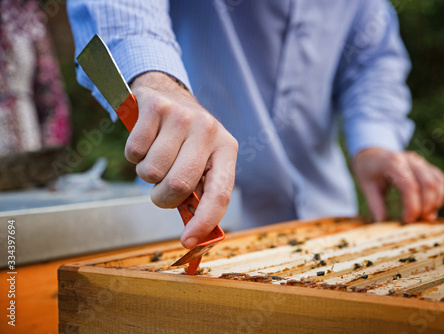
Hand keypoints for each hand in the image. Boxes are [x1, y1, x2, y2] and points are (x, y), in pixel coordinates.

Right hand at [127, 72, 237, 247]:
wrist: (168, 94)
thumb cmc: (187, 139)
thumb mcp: (202, 160)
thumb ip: (200, 192)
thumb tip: (194, 237)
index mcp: (226, 148)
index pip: (220, 193)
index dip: (205, 221)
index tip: (188, 242)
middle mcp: (208, 130)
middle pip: (179, 185)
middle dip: (163, 197)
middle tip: (161, 190)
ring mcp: (182, 116)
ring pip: (152, 171)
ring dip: (147, 175)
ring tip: (156, 157)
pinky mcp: (155, 107)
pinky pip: (134, 152)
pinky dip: (134, 156)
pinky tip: (146, 141)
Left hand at [353, 148, 443, 221]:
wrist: (372, 154)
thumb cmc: (368, 170)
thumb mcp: (366, 186)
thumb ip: (375, 203)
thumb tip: (381, 222)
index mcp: (393, 163)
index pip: (410, 186)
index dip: (412, 206)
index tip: (407, 221)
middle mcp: (410, 160)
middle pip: (428, 184)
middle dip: (426, 207)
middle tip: (416, 222)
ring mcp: (420, 161)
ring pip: (438, 182)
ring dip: (435, 202)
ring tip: (424, 217)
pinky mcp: (426, 165)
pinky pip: (440, 179)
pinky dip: (439, 195)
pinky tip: (430, 207)